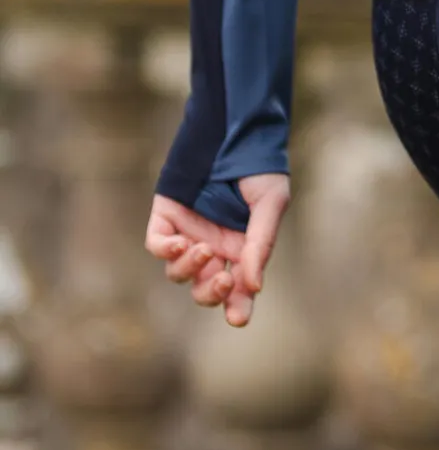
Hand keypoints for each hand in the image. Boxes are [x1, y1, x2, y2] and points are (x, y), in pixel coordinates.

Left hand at [144, 173, 289, 326]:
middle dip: (213, 293)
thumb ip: (261, 244)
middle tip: (225, 281)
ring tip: (205, 248)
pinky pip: (157, 245)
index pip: (238, 289)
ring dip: (191, 268)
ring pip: (178, 273)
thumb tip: (254, 286)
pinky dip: (166, 250)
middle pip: (204, 289)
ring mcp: (187, 233)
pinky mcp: (166, 217)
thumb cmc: (258, 168)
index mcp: (241, 249)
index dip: (237, 307)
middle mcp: (213, 247)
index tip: (238, 318)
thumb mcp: (271, 204)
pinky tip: (180, 243)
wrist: (235, 130)